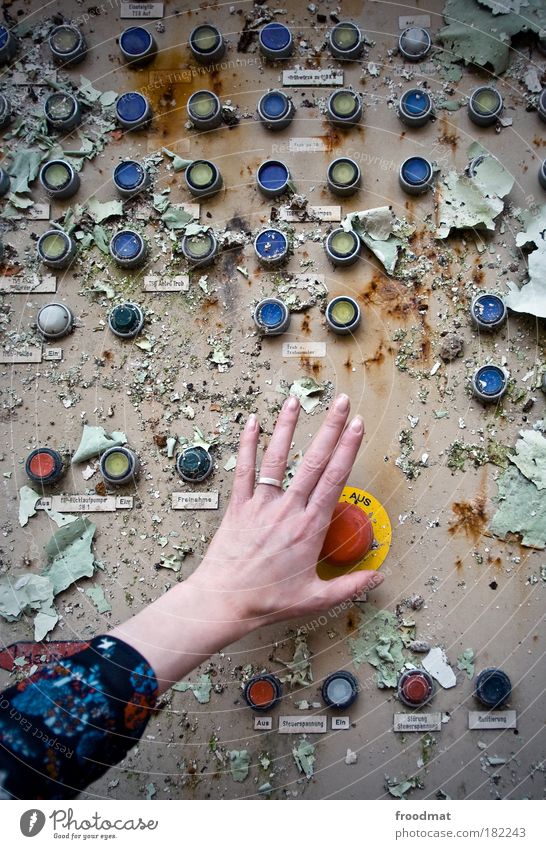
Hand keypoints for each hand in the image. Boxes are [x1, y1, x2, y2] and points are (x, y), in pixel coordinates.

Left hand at [111, 393, 384, 690]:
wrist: (225, 601)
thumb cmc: (268, 601)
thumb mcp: (316, 599)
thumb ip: (350, 585)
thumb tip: (378, 577)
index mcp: (310, 528)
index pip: (335, 480)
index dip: (348, 450)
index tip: (358, 427)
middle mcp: (288, 509)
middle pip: (313, 461)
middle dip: (330, 428)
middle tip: (342, 403)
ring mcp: (261, 504)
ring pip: (277, 458)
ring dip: (287, 427)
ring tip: (296, 400)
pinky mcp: (238, 506)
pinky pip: (243, 470)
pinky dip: (247, 445)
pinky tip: (252, 422)